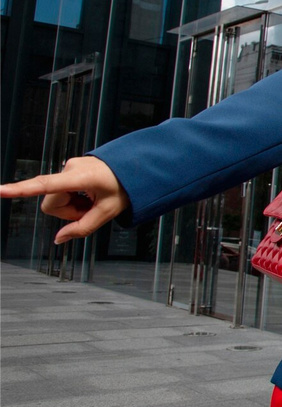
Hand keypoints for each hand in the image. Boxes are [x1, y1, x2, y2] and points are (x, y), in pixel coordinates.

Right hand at [0, 156, 128, 243]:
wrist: (137, 167)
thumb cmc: (126, 187)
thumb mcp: (109, 211)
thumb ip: (83, 228)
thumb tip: (59, 240)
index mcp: (80, 177)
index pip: (45, 185)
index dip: (20, 190)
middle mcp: (69, 168)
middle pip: (52, 204)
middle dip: (69, 212)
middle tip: (92, 208)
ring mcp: (68, 166)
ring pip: (56, 199)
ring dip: (72, 205)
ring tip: (93, 199)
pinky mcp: (69, 168)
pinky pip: (62, 191)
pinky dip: (75, 197)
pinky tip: (90, 194)